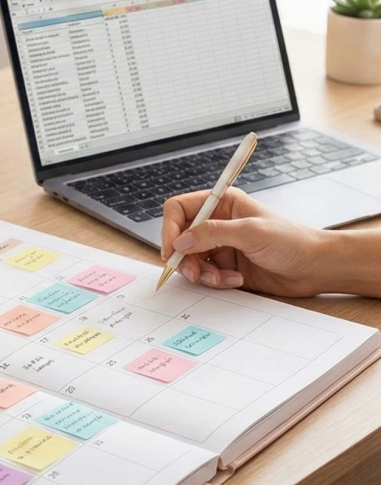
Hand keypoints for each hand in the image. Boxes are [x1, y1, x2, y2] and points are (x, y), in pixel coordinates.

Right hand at [160, 188, 328, 296]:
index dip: (170, 228)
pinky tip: (235, 279)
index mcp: (222, 203)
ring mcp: (221, 245)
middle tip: (194, 272)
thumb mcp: (250, 232)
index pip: (179, 209)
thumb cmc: (291, 240)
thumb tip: (180, 241)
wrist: (314, 268)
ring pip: (190, 260)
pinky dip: (215, 281)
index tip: (172, 249)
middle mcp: (217, 222)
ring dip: (201, 272)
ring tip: (220, 278)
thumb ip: (212, 233)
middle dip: (185, 257)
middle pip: (180, 238)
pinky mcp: (226, 266)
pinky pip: (205, 275)